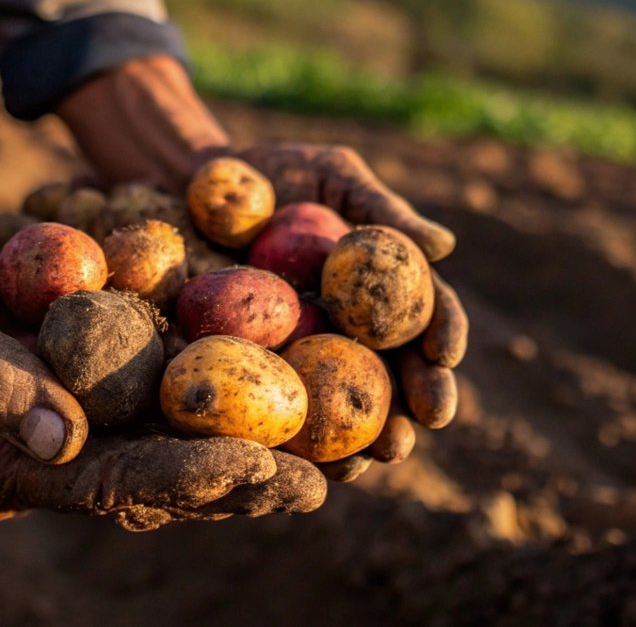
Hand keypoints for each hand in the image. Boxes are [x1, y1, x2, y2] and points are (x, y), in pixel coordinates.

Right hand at [0, 229, 326, 525]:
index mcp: (3, 470)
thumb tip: (54, 435)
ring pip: (176, 463)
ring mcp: (79, 441)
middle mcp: (52, 467)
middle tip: (316, 481)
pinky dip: (231, 418)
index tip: (253, 464)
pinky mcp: (103, 407)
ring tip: (327, 461)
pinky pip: (173, 421)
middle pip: (158, 489)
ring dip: (250, 464)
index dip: (183, 476)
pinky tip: (292, 406)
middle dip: (238, 485)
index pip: (108, 483)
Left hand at [238, 143, 468, 476]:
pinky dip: (289, 443)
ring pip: (342, 409)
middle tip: (417, 428)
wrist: (190, 180)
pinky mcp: (249, 370)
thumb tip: (443, 247)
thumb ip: (380, 209)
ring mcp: (302, 354)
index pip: (425, 316)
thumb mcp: (329, 177)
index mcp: (379, 288)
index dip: (442, 337)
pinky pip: (273, 412)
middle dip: (410, 407)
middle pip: (394, 375)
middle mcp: (350, 330)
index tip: (445, 356)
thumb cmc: (272, 171)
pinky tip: (295, 464)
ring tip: (365, 462)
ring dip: (359, 443)